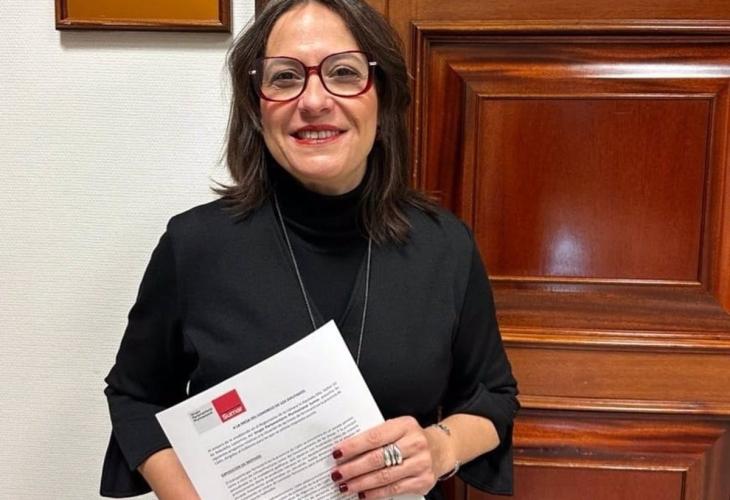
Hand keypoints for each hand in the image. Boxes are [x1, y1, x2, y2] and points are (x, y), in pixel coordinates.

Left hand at [330, 416, 445, 498]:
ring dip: (361, 483)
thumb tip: (346, 451)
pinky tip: (362, 494)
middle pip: (377, 458)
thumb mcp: (397, 428)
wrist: (440, 448)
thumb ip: (377, 436)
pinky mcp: (423, 481)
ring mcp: (421, 463)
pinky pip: (394, 489)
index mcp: (405, 425)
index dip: (353, 446)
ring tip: (345, 485)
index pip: (374, 437)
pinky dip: (375, 493)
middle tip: (337, 473)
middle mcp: (415, 443)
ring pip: (384, 476)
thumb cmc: (410, 438)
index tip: (337, 453)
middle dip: (353, 468)